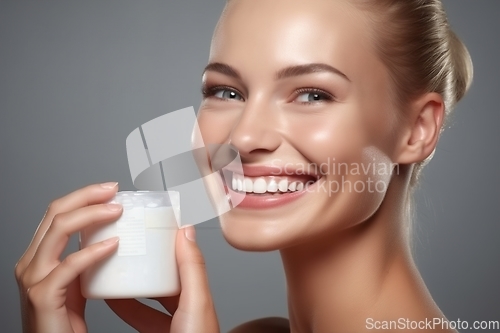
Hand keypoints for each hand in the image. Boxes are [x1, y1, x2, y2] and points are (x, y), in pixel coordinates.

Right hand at [15, 182, 122, 332]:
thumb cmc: (64, 323)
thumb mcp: (76, 282)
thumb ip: (86, 259)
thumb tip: (112, 236)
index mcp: (40, 256)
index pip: (57, 212)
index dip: (83, 196)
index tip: (110, 189)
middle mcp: (32, 262)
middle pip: (55, 213)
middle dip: (86, 196)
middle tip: (113, 190)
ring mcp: (34, 278)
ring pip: (58, 230)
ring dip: (91, 214)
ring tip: (116, 211)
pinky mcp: (43, 296)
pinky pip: (69, 266)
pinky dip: (92, 251)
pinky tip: (112, 245)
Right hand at [105, 225, 219, 332]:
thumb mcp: (195, 302)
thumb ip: (192, 268)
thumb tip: (187, 232)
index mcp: (198, 296)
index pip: (184, 262)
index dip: (170, 245)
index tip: (152, 229)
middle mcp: (186, 308)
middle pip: (163, 278)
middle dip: (146, 263)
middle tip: (127, 247)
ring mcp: (172, 323)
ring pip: (148, 297)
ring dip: (132, 283)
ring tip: (114, 268)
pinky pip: (138, 315)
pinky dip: (124, 306)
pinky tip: (113, 299)